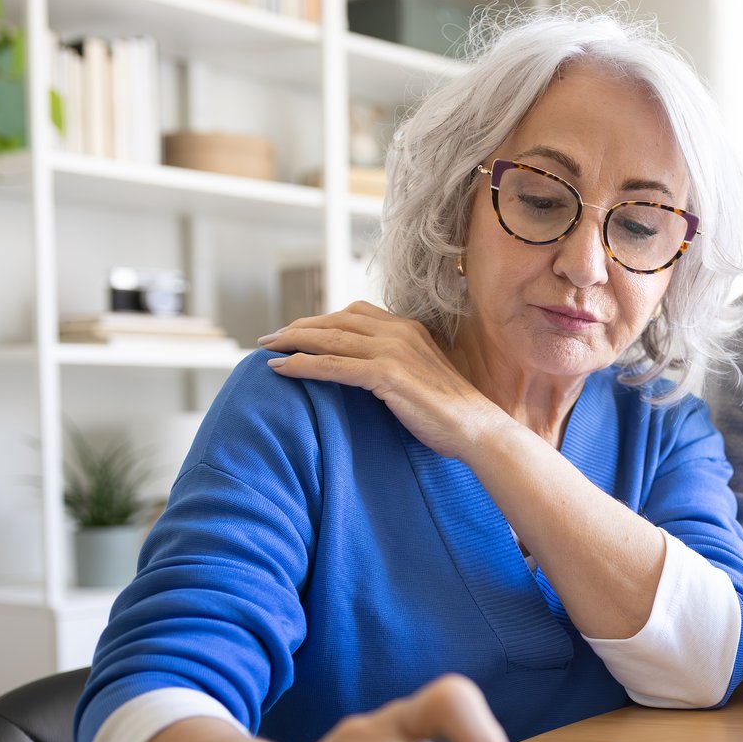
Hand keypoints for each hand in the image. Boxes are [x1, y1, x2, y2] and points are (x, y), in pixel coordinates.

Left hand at [259, 302, 504, 459]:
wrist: (476, 428)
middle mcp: (399, 332)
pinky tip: (280, 370)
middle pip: (335, 321)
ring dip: (292, 341)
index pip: (354, 313)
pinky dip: (302, 365)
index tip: (297, 330)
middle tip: (271, 338)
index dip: (321, 320)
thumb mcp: (422, 375)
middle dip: (299, 327)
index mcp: (408, 329)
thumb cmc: (450, 412)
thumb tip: (368, 372)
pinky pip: (333, 365)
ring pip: (329, 339)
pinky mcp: (386, 375)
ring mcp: (393, 351)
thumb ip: (397, 363)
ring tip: (266, 348)